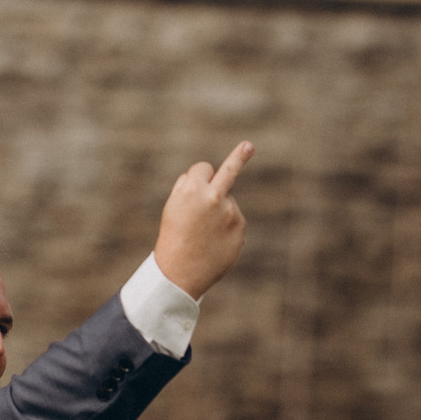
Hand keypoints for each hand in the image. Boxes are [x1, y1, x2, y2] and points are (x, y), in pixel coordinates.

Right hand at [152, 140, 254, 298]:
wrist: (180, 274)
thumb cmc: (172, 238)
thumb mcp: (172, 208)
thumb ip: (188, 188)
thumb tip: (211, 174)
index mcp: (191, 189)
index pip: (202, 168)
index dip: (197, 178)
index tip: (198, 179)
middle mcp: (214, 197)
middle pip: (229, 170)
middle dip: (239, 157)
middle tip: (248, 145)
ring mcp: (230, 212)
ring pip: (227, 202)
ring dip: (218, 212)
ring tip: (203, 234)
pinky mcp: (240, 227)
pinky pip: (233, 219)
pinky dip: (225, 228)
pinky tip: (213, 242)